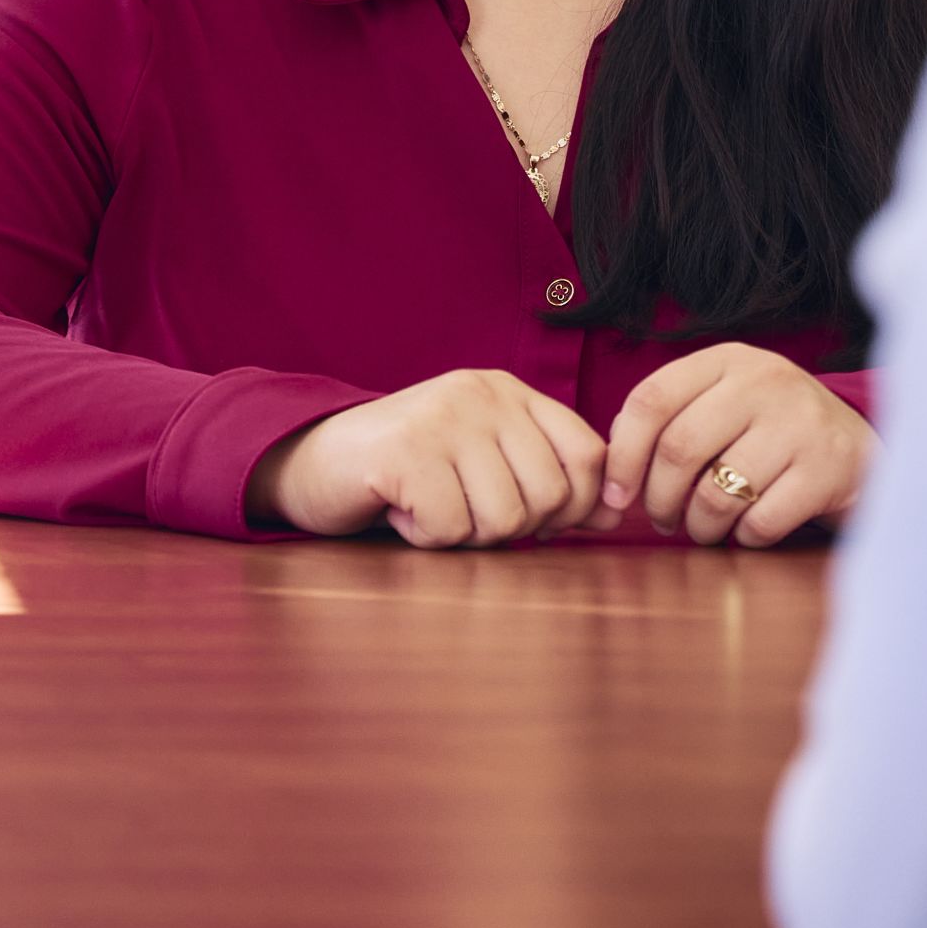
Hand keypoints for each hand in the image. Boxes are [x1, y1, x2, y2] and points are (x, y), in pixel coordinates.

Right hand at [246, 369, 610, 546]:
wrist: (311, 460)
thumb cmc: (409, 472)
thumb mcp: (485, 462)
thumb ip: (548, 480)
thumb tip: (614, 516)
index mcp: (508, 391)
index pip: (589, 454)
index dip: (579, 506)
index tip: (544, 524)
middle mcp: (481, 394)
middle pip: (551, 495)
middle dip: (513, 526)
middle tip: (463, 510)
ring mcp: (442, 418)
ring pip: (505, 519)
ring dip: (466, 534)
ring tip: (431, 507)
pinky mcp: (405, 452)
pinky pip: (452, 529)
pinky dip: (425, 536)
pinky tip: (401, 510)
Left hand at [587, 344, 872, 545]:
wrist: (858, 449)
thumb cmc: (769, 432)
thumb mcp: (725, 403)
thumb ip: (671, 419)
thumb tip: (613, 468)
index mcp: (727, 360)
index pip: (651, 399)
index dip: (622, 454)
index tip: (615, 495)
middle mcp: (765, 381)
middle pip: (679, 449)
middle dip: (658, 498)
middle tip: (662, 520)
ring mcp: (801, 423)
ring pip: (718, 492)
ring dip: (698, 526)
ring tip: (702, 529)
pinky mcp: (828, 469)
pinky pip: (760, 521)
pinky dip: (744, 538)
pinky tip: (748, 530)